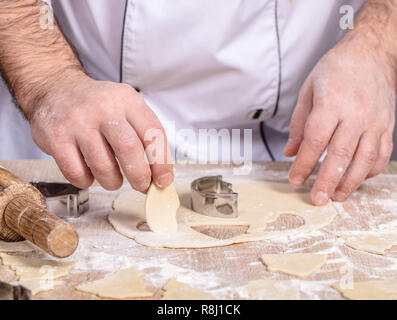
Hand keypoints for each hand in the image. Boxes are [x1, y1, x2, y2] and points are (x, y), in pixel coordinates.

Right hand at [29, 73, 173, 191]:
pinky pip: (76, 172)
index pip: (153, 133)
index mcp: (127, 100)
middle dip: (140, 176)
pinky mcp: (56, 137)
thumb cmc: (97, 106)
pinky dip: (87, 181)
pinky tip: (89, 174)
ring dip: (113, 182)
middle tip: (141, 185)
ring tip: (113, 180)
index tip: (163, 181)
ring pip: (103, 166)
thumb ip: (144, 135)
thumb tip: (161, 174)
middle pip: (129, 149)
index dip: (162, 163)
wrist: (55, 89)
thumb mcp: (125, 107)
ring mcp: (77, 122)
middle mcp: (103, 108)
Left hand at [284, 37, 395, 204]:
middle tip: (317, 199)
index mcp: (332, 103)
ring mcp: (375, 120)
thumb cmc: (337, 69)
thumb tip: (290, 152)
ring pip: (365, 159)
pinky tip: (357, 179)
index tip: (294, 179)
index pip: (315, 141)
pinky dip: (370, 171)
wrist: (372, 53)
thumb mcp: (309, 90)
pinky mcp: (387, 125)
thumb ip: (299, 123)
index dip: (303, 164)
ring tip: (336, 196)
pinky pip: (381, 154)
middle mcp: (356, 114)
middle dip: (327, 180)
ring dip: (350, 182)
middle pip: (340, 155)